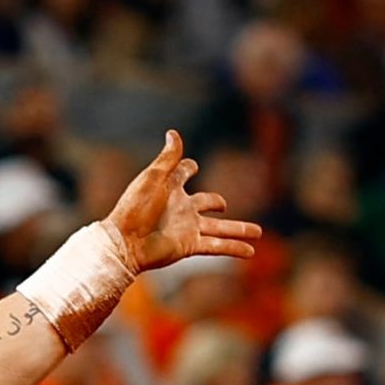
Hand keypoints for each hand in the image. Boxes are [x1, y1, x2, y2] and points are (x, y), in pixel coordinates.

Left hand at [105, 131, 260, 272]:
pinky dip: (234, 248)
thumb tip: (173, 133)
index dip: (187, 167)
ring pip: (220, 228)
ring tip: (259, 232)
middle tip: (223, 204)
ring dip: (239, 229)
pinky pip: (217, 246)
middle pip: (207, 202)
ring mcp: (187, 228)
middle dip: (217, 203)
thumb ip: (168, 158)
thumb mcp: (153, 178)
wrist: (126, 242)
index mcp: (170, 188)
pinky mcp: (190, 245)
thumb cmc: (134, 207)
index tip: (190, 166)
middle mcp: (182, 208)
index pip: (183, 173)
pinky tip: (250, 251)